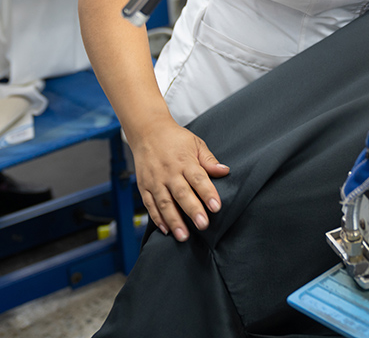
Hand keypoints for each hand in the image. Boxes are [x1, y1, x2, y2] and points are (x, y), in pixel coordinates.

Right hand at [131, 118, 229, 241]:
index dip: (208, 193)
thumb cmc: (175, 139)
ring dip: (174, 220)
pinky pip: (149, 204)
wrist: (147, 131)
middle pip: (182, 193)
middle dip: (192, 210)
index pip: (198, 179)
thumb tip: (225, 171)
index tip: (216, 207)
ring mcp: (155, 180)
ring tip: (184, 236)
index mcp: (185, 161)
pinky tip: (166, 229)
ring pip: (164, 203)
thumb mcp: (195, 144)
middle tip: (203, 225)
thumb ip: (209, 160)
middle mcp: (169, 172)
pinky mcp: (143, 186)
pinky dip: (157, 218)